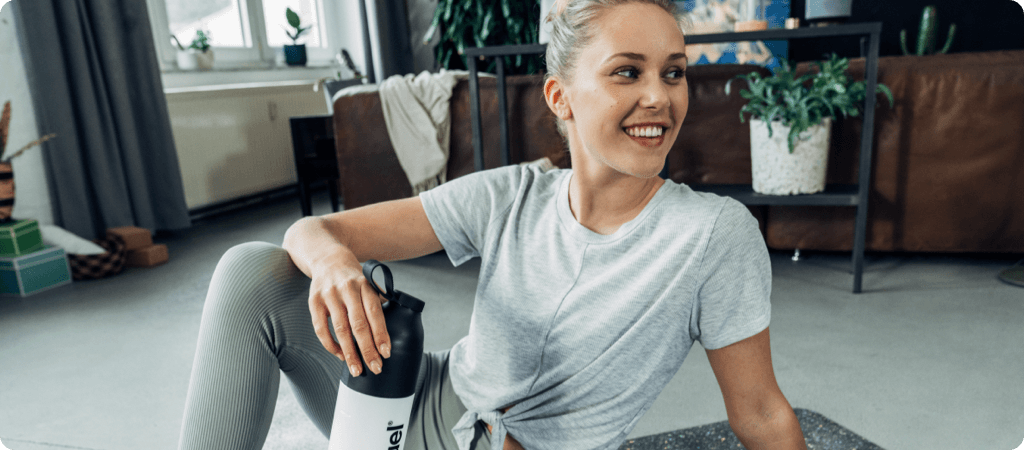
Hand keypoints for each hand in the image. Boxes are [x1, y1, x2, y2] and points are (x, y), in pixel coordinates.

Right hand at [308, 262, 391, 376]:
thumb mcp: (370, 282)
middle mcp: (347, 289)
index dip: (381, 334)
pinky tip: (340, 355)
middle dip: (367, 349)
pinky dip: (331, 345)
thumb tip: (389, 327)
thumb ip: (379, 301)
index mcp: (365, 285)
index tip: (386, 353)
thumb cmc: (354, 278)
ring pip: (340, 329)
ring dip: (349, 353)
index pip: (375, 313)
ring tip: (357, 369)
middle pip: (358, 324)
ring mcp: (329, 295)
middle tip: (375, 368)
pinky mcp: (314, 301)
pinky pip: (321, 328)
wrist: (328, 259)